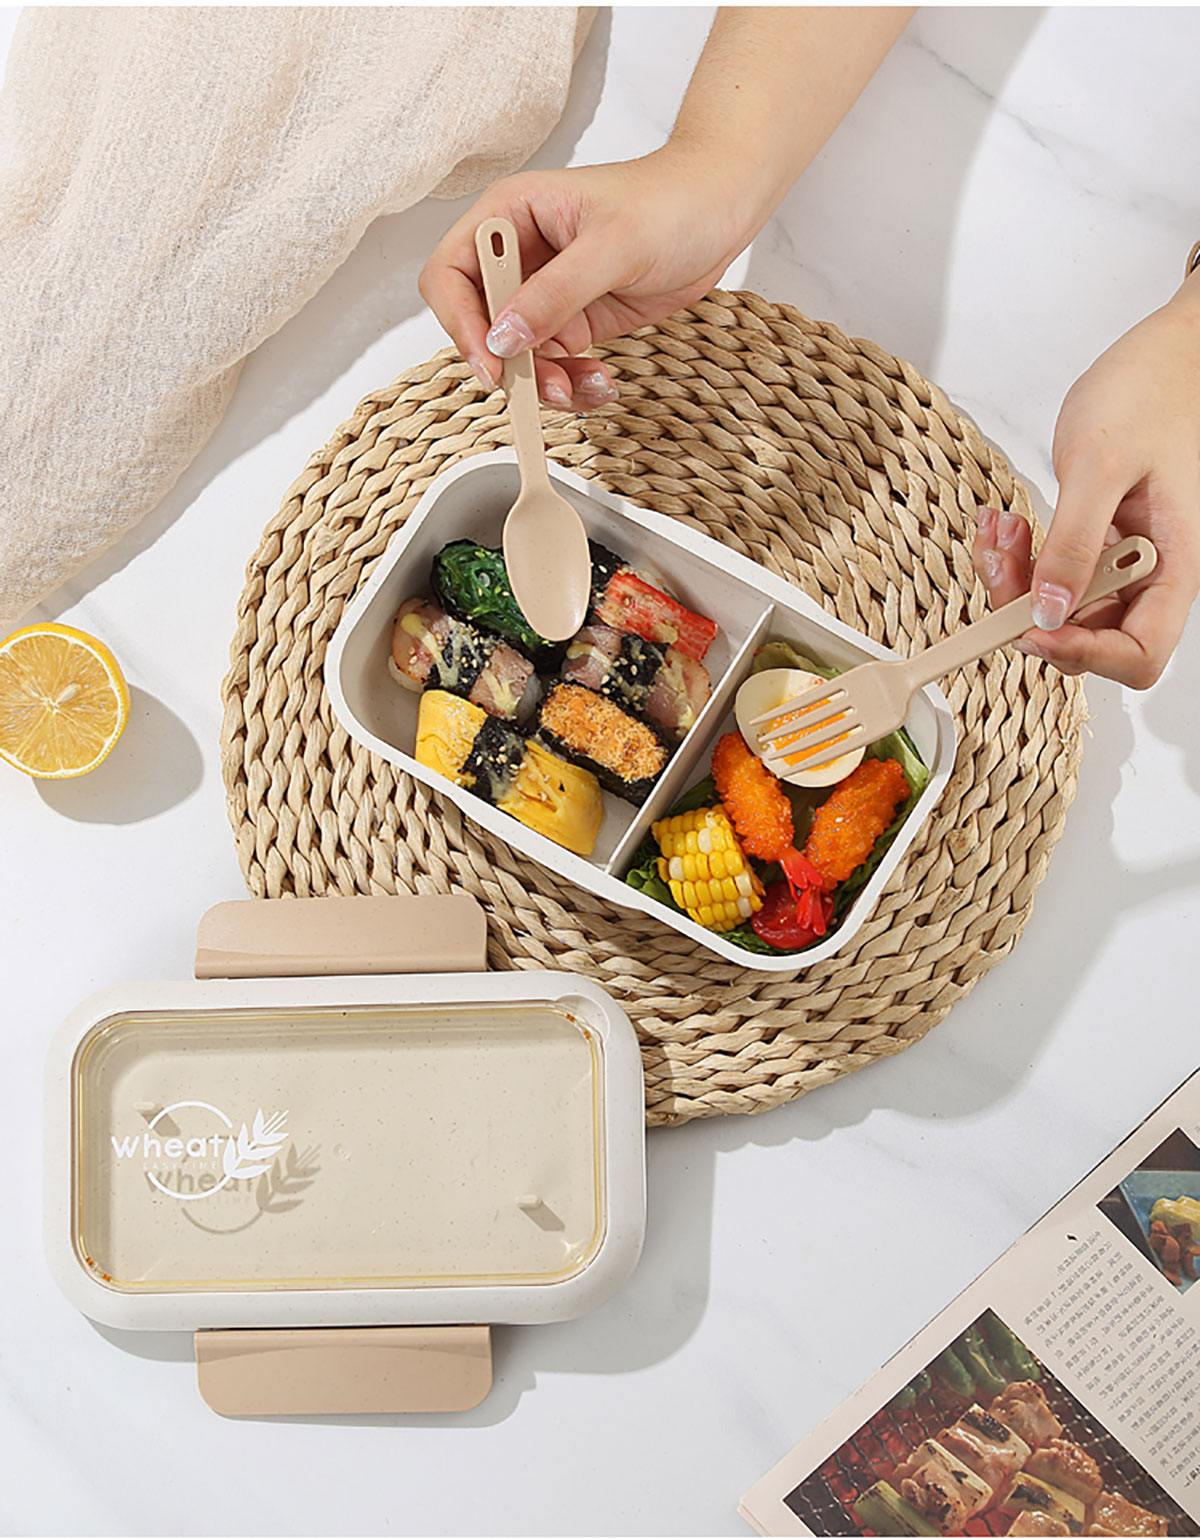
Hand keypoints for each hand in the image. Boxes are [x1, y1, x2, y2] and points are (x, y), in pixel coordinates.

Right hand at [418, 148, 758, 410]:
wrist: (721, 211)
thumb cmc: (672, 200)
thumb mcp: (613, 245)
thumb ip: (556, 293)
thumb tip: (505, 337)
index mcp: (511, 214)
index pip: (451, 274)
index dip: (461, 321)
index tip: (492, 360)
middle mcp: (520, 256)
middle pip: (479, 325)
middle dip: (509, 363)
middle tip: (546, 386)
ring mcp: (545, 294)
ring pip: (516, 356)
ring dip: (544, 383)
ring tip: (584, 386)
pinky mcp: (573, 323)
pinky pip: (554, 367)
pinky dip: (572, 385)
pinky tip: (601, 382)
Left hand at [973, 293, 1199, 686]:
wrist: (1163, 354)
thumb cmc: (1150, 391)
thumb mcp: (1100, 465)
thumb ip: (1075, 541)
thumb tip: (1049, 611)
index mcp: (1173, 565)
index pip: (1138, 654)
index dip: (1083, 653)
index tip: (1033, 626)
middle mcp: (1148, 574)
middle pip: (1087, 637)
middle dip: (1032, 611)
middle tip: (1002, 562)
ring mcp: (1120, 561)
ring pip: (1059, 609)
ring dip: (1017, 583)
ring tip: (1002, 532)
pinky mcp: (1095, 542)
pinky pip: (1051, 574)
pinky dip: (1021, 558)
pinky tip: (1008, 526)